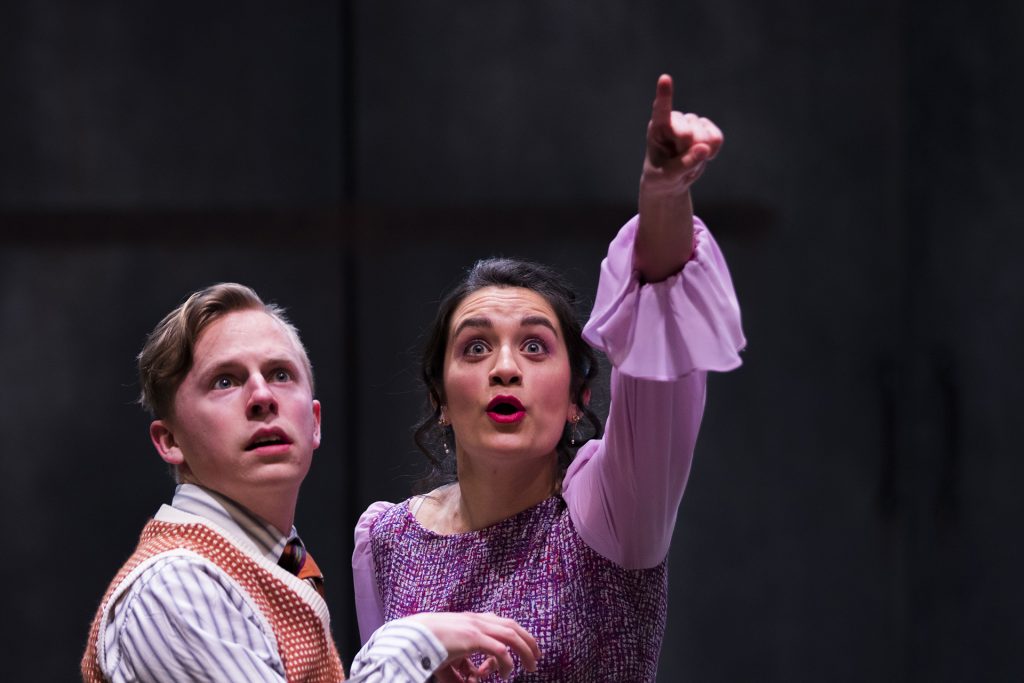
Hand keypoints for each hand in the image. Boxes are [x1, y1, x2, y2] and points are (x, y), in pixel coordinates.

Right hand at [406, 611, 539, 680]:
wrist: (412, 635)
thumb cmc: (427, 643)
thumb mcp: (449, 650)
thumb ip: (462, 662)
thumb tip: (471, 678)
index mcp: (472, 619)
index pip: (502, 622)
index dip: (514, 635)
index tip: (516, 653)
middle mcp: (477, 620)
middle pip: (512, 626)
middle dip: (528, 640)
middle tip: (537, 654)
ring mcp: (476, 627)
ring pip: (512, 636)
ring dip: (526, 650)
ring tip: (532, 665)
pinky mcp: (473, 638)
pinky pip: (500, 652)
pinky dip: (506, 663)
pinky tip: (506, 674)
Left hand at [644, 74, 722, 190]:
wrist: (671, 180)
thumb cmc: (661, 177)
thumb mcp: (666, 176)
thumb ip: (684, 164)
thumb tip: (704, 148)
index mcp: (657, 128)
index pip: (661, 110)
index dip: (665, 94)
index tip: (665, 78)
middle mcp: (674, 120)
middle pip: (687, 133)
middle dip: (686, 152)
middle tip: (677, 161)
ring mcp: (692, 122)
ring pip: (704, 137)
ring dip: (699, 154)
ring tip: (687, 159)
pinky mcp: (706, 128)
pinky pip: (717, 138)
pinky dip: (713, 151)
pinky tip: (702, 155)